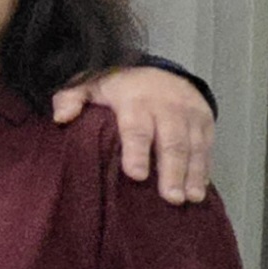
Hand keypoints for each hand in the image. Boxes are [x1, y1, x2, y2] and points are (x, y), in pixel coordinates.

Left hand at [61, 66, 213, 204]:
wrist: (157, 69)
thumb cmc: (116, 86)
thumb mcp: (89, 85)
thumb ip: (70, 99)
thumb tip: (61, 118)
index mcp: (134, 100)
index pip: (136, 128)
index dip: (136, 152)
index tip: (136, 176)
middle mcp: (166, 106)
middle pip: (171, 141)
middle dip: (172, 171)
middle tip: (170, 198)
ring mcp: (189, 113)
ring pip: (193, 146)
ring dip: (192, 174)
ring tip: (190, 199)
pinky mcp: (205, 119)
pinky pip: (207, 146)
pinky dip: (204, 168)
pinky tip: (199, 189)